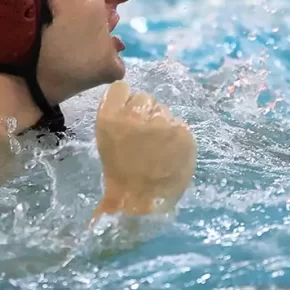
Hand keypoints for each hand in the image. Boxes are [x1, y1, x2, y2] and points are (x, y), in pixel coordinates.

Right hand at [94, 81, 196, 216]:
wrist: (141, 202)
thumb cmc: (119, 174)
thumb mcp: (106, 141)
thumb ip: (117, 117)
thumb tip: (132, 103)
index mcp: (110, 117)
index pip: (122, 88)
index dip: (127, 100)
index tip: (128, 115)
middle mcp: (136, 114)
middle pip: (145, 97)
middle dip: (145, 113)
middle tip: (145, 136)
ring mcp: (162, 122)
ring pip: (164, 110)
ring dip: (162, 124)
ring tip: (159, 148)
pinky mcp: (183, 132)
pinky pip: (179, 124)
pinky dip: (176, 137)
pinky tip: (171, 153)